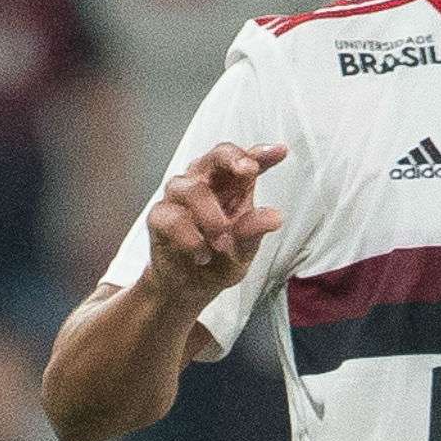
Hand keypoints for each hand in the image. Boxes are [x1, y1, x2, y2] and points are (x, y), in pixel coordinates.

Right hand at [143, 142, 287, 301]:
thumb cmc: (219, 260)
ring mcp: (180, 197)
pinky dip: (189, 238)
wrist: (189, 288)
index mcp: (233, 186)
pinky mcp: (159, 216)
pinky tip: (201, 254)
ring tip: (222, 243)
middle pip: (216, 156)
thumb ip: (253, 231)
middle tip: (248, 171)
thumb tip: (274, 217)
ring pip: (193, 189)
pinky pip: (171, 217)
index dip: (263, 153)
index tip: (281, 151)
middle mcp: (206, 183)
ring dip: (211, 217)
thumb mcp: (244, 250)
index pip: (247, 161)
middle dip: (232, 158)